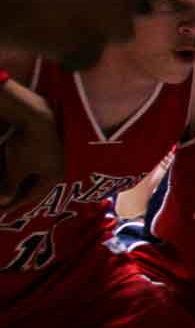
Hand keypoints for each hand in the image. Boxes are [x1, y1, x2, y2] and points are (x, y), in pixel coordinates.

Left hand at [0, 81, 63, 213]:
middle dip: (16, 193)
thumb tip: (3, 202)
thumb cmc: (28, 146)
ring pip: (32, 174)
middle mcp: (55, 168)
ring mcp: (52, 156)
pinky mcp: (45, 145)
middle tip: (2, 201)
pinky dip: (19, 169)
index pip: (32, 196)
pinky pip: (31, 164)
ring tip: (4, 185)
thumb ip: (10, 187)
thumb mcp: (16, 170)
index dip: (15, 204)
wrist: (35, 117)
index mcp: (52, 177)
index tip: (2, 211)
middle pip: (33, 186)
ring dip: (18, 181)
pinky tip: (9, 169)